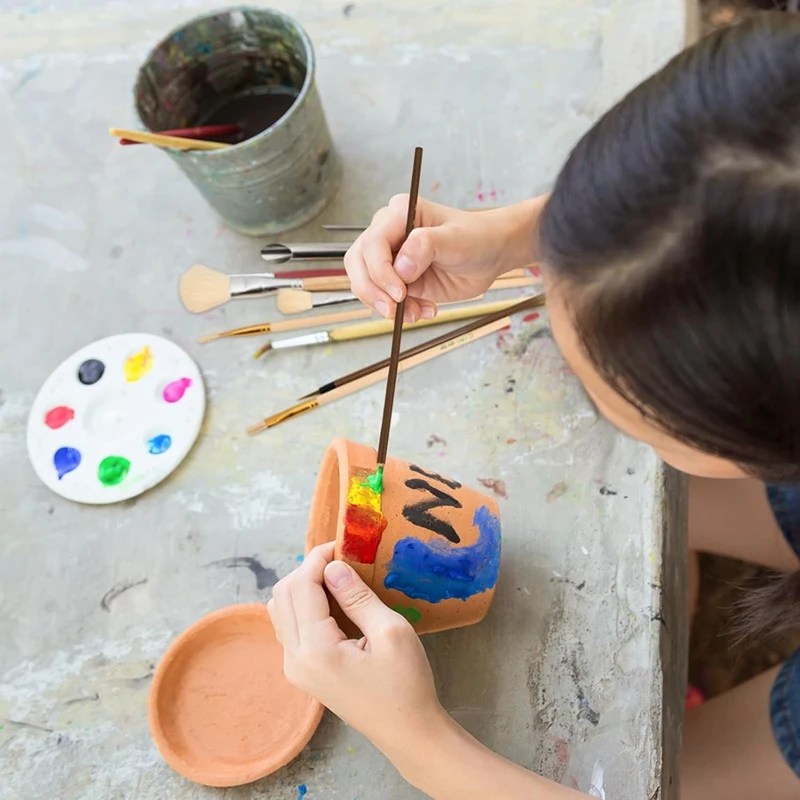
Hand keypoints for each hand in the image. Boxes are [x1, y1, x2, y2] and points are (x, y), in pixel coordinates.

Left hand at [268, 543, 446, 753]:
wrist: (408, 732)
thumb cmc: (407, 684)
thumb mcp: (391, 632)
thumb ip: (358, 596)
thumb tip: (332, 565)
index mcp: (316, 650)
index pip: (302, 586)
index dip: (318, 558)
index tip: (344, 544)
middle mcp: (295, 659)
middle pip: (283, 594)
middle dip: (309, 569)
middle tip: (343, 560)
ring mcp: (294, 668)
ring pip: (281, 609)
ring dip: (304, 586)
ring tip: (339, 580)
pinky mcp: (302, 672)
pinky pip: (290, 626)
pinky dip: (305, 605)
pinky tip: (334, 604)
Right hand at [345, 195, 544, 321]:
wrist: (492, 255)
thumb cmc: (477, 237)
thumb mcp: (455, 239)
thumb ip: (426, 246)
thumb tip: (401, 266)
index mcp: (398, 214)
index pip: (372, 243)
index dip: (380, 270)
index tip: (400, 292)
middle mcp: (389, 235)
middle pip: (358, 263)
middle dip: (372, 290)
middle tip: (394, 309)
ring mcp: (391, 259)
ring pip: (366, 283)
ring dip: (385, 305)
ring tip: (415, 313)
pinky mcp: (399, 281)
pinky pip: (385, 299)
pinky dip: (400, 311)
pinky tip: (424, 311)